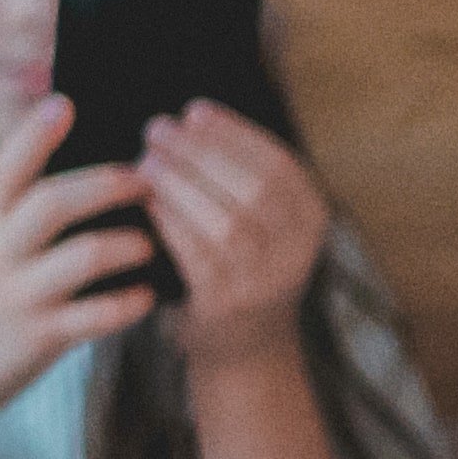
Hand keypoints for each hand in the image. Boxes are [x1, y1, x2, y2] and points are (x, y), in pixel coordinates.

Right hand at [0, 97, 159, 424]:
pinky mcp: (41, 337)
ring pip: (83, 256)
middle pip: (52, 202)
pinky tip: (147, 295)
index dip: (34, 135)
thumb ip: (18, 215)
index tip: (64, 104)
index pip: (5, 168)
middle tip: (145, 177)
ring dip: (129, 243)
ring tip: (152, 242)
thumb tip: (87, 171)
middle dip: (105, 184)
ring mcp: (19, 296)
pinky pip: (97, 315)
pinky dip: (130, 302)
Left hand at [138, 102, 325, 372]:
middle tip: (157, 129)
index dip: (236, 132)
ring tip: (146, 161)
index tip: (195, 110)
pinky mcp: (228, 305)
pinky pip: (199, 256)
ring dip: (182, 184)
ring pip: (228, 221)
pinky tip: (146, 202)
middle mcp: (298, 250)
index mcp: (311, 219)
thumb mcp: (261, 222)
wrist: (244, 348)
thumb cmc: (240, 266)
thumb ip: (240, 178)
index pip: (279, 164)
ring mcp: (266, 281)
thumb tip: (190, 118)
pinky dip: (171, 223)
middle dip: (202, 152)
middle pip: (254, 188)